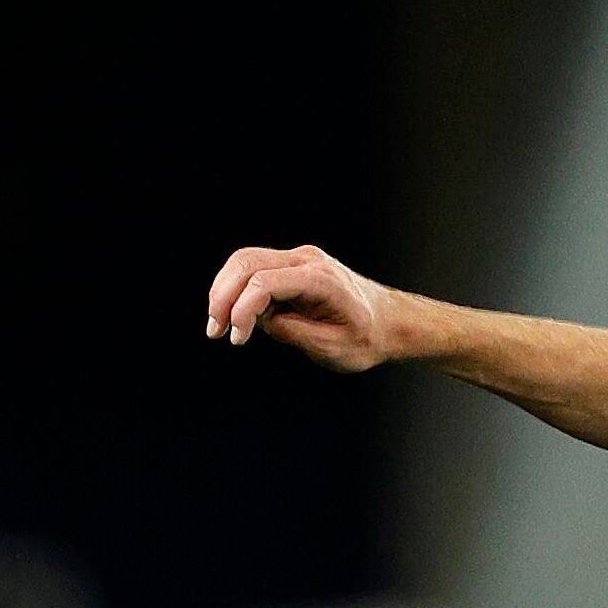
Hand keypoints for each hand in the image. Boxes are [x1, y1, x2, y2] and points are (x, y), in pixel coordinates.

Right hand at [205, 245, 403, 371]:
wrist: (392, 323)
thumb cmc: (369, 338)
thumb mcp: (333, 348)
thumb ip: (294, 333)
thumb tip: (262, 322)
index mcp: (320, 279)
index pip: (264, 283)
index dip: (242, 310)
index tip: (236, 339)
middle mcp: (307, 260)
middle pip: (246, 262)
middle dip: (222, 296)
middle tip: (215, 331)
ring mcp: (299, 259)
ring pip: (245, 261)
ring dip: (225, 290)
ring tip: (221, 326)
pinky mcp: (293, 266)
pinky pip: (256, 269)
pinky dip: (239, 290)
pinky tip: (240, 318)